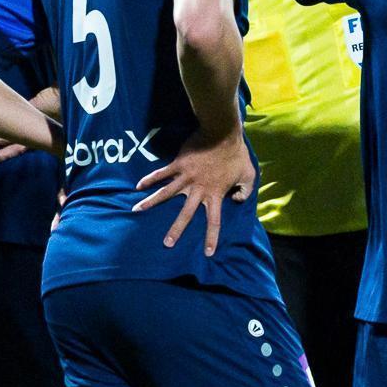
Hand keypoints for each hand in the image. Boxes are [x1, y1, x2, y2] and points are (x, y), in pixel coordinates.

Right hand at [132, 130, 255, 255]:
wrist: (222, 133)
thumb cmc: (236, 155)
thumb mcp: (249, 175)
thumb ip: (245, 191)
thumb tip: (237, 201)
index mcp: (215, 194)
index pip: (214, 221)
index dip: (211, 237)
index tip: (208, 252)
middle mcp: (198, 190)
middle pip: (185, 214)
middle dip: (176, 230)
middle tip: (167, 244)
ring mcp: (186, 177)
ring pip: (166, 193)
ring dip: (151, 203)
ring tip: (136, 211)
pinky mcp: (178, 164)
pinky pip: (161, 174)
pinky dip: (149, 179)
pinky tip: (138, 186)